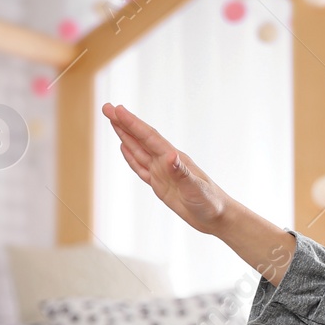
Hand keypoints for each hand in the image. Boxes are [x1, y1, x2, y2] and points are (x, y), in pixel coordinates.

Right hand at [101, 103, 230, 233]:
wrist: (218, 217)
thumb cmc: (210, 202)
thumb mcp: (195, 189)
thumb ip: (181, 172)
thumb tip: (169, 155)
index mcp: (174, 159)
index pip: (149, 137)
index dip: (132, 123)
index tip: (117, 109)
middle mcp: (166, 162)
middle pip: (141, 138)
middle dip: (124, 123)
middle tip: (107, 107)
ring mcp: (163, 172)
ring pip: (139, 150)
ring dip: (125, 135)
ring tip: (112, 120)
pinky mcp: (160, 185)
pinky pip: (141, 168)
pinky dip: (131, 157)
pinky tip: (124, 147)